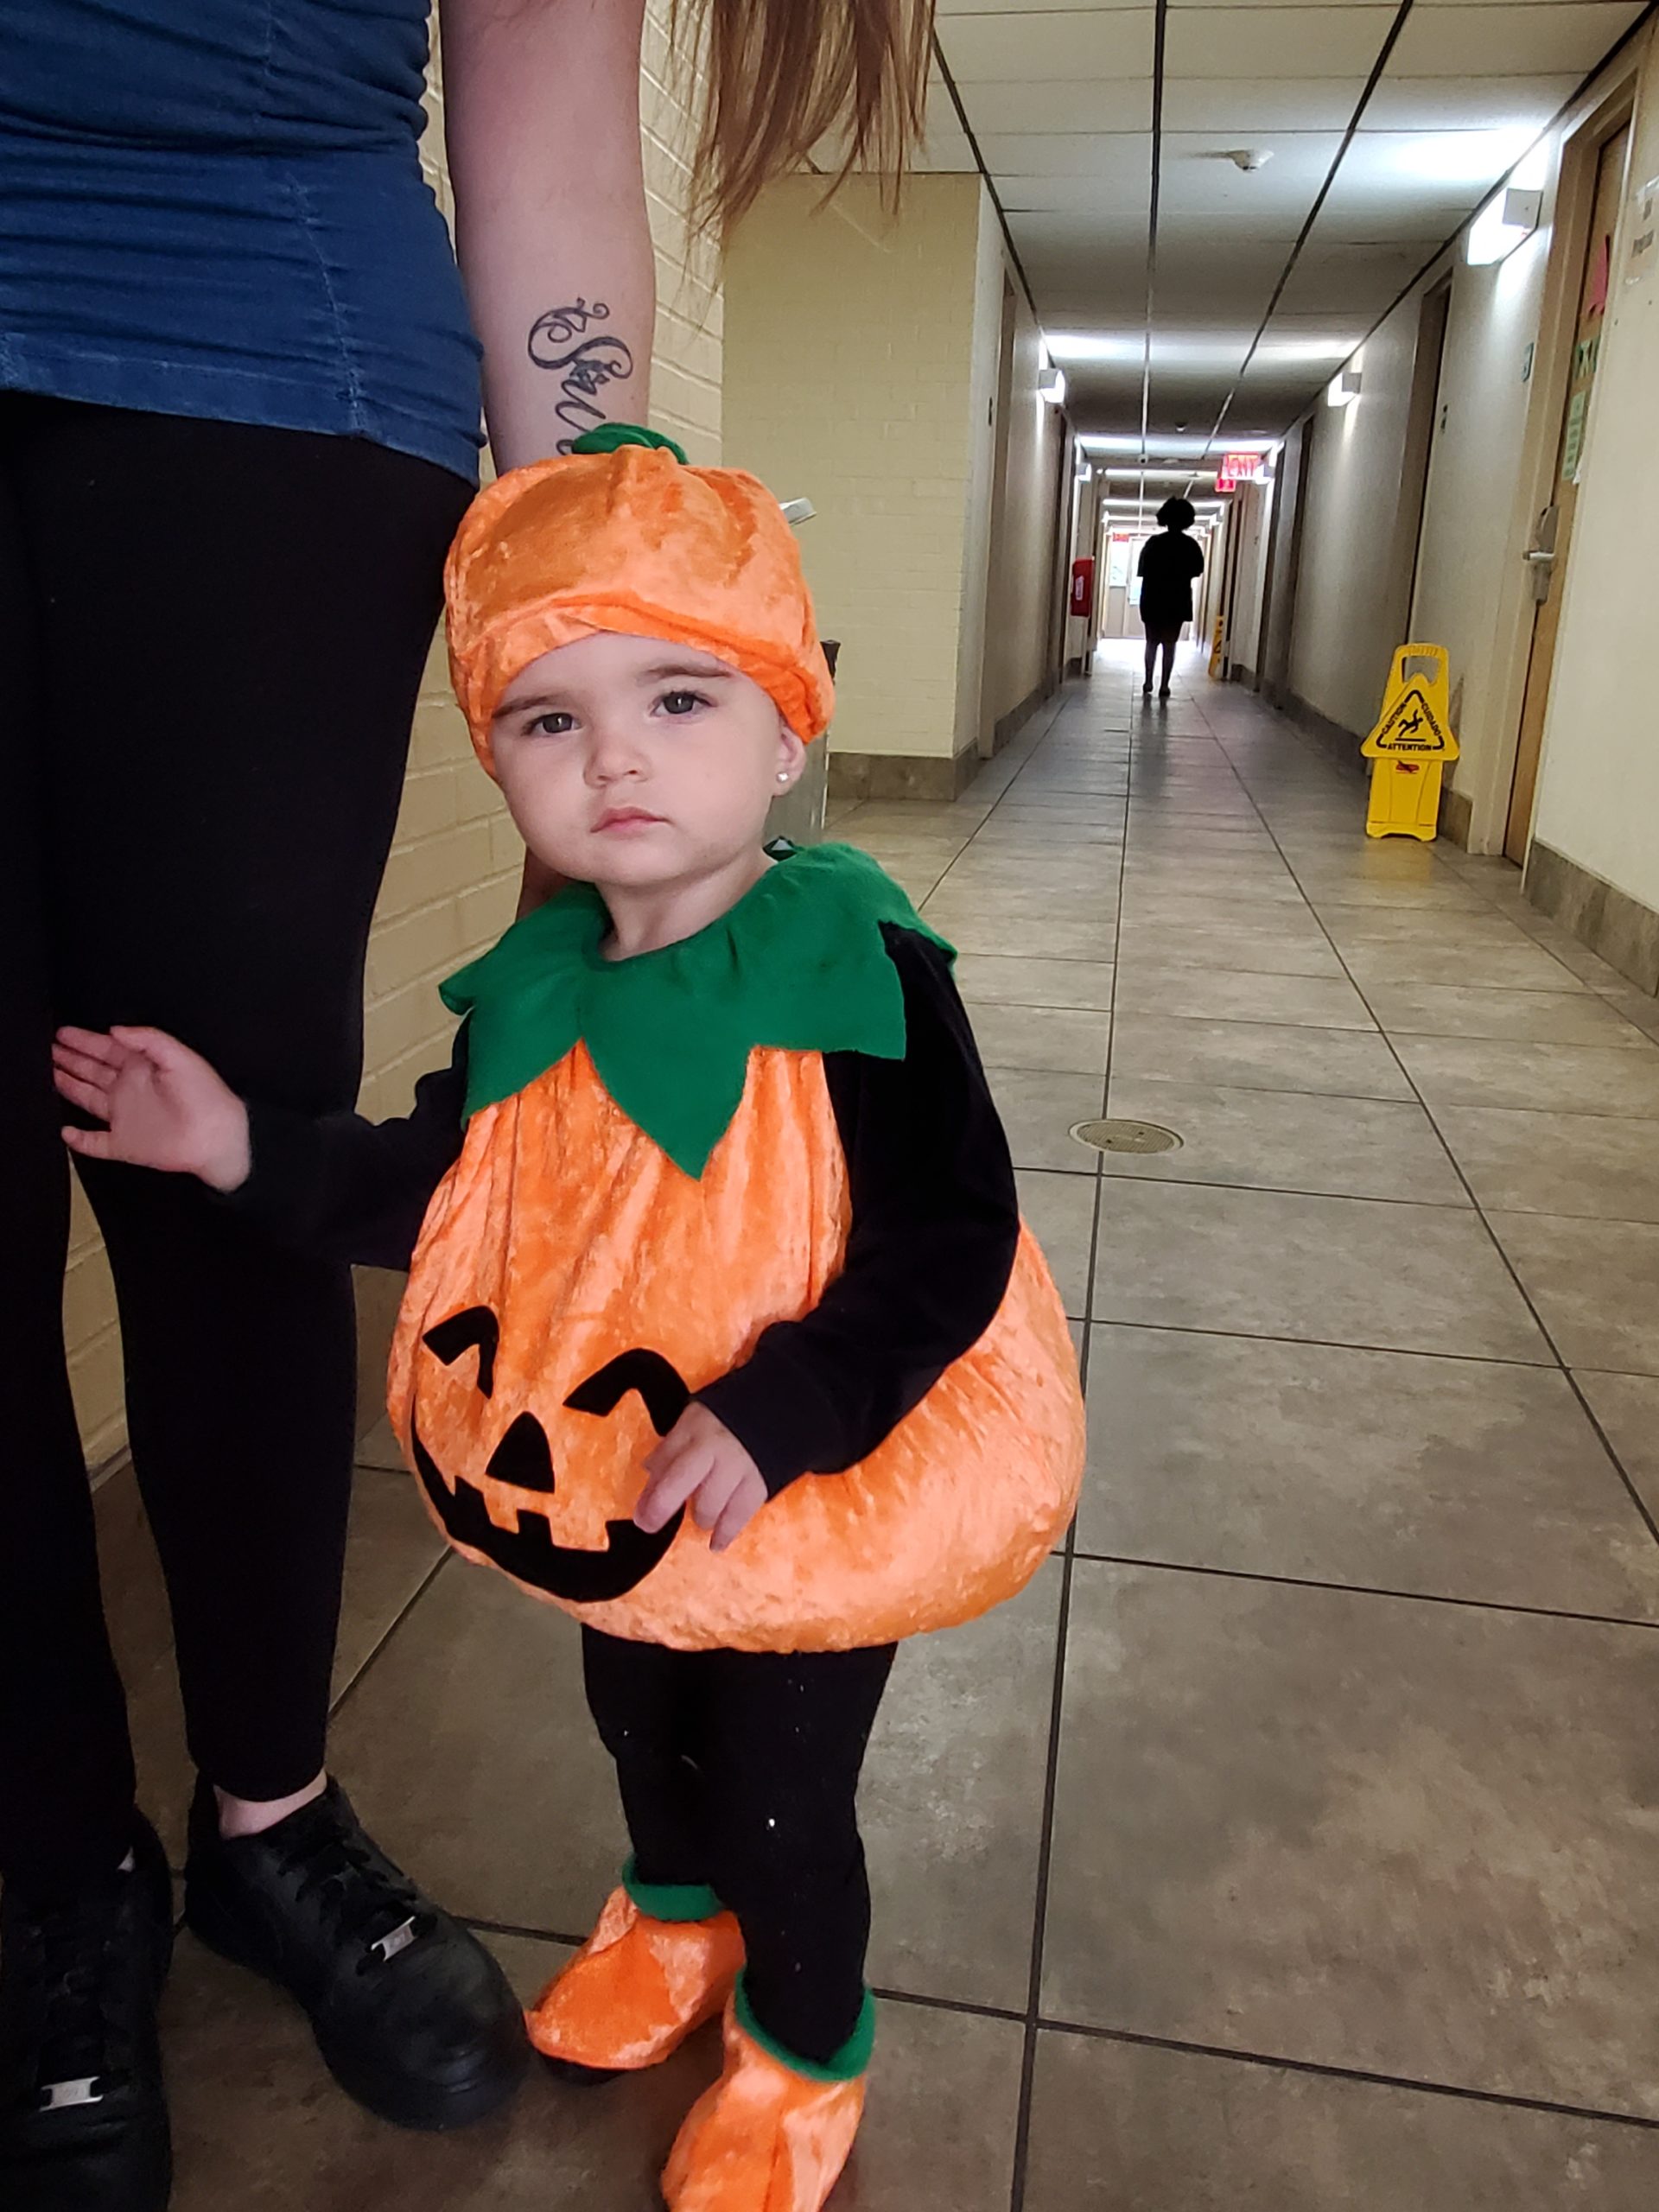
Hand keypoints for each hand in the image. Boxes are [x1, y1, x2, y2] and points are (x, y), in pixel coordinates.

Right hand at [53, 1026, 251, 1191]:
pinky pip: (96, 1143)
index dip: (83, 1041)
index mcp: (141, 1068)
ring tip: (46, 1074)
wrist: (217, 1136)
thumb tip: (116, 1030)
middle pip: (91, 1071)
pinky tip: (65, 1132)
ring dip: (68, 1086)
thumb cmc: (206, 1096)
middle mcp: (130, 1090)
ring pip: (88, 1099)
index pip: (106, 1050)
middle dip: (69, 1059)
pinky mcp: (125, 1144)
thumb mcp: (179, 1056)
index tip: (61, 1033)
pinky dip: (79, 1140)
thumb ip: (148, 1039)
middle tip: (46, 1050)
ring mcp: (125, 1117)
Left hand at [634, 1404, 767, 1553]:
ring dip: (701, 1516)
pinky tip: (717, 1543)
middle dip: (661, 1506)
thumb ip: (674, 1447)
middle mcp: (714, 1445)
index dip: (649, 1489)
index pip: (665, 1458)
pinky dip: (726, 1532)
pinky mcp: (760, 1482)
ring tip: (702, 1517)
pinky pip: (739, 1515)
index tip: (639, 1513)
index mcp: (695, 1426)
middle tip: (650, 1524)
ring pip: (709, 1503)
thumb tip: (649, 1472)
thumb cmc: (733, 1421)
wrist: (787, 1410)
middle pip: (681, 1480)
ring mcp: (738, 1464)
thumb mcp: (699, 1421)